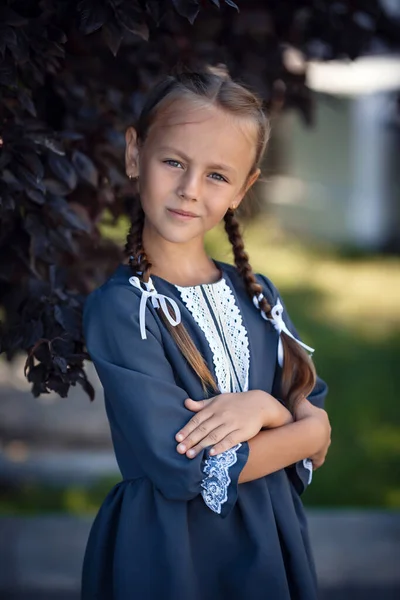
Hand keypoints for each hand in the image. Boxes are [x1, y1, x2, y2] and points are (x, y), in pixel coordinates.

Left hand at [175, 390, 291, 458]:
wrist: (259, 403)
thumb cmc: (235, 403)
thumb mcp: (218, 400)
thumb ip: (201, 404)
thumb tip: (185, 403)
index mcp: (214, 407)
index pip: (197, 419)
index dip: (187, 429)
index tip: (177, 439)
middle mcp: (221, 415)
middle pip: (203, 429)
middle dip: (191, 440)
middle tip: (180, 450)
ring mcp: (232, 423)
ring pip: (214, 436)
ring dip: (202, 446)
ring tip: (190, 455)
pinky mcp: (242, 432)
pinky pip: (230, 440)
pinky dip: (220, 447)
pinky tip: (212, 453)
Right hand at [295, 397, 330, 469]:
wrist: (311, 431)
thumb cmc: (304, 415)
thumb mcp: (299, 402)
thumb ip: (296, 399)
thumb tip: (293, 395)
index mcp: (321, 416)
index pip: (314, 418)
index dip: (305, 420)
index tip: (297, 423)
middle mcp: (326, 430)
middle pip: (317, 432)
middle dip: (309, 434)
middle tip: (298, 437)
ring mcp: (325, 444)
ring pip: (318, 446)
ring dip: (311, 447)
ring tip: (299, 449)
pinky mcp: (320, 456)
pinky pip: (316, 460)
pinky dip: (311, 461)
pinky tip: (303, 462)